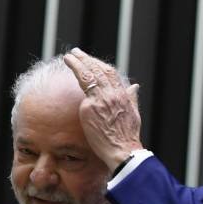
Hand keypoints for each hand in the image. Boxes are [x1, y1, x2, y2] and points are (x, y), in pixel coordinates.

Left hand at [63, 47, 142, 169]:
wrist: (122, 151)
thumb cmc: (127, 138)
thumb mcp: (133, 115)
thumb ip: (131, 99)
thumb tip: (134, 86)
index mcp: (123, 95)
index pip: (111, 74)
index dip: (99, 65)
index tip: (91, 60)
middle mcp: (113, 94)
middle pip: (99, 70)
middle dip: (87, 59)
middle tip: (76, 53)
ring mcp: (101, 99)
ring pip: (90, 73)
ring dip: (79, 62)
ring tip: (69, 56)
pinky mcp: (90, 107)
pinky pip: (83, 85)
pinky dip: (77, 71)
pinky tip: (69, 65)